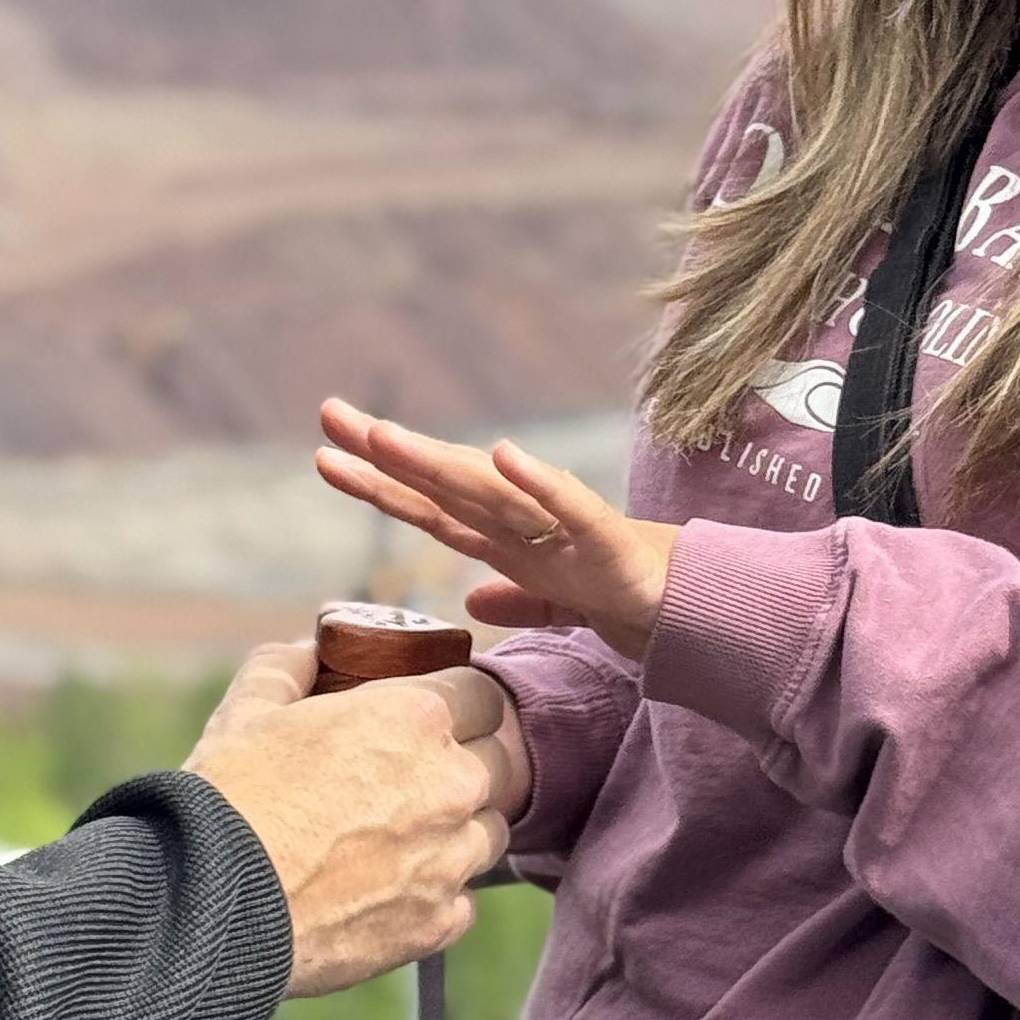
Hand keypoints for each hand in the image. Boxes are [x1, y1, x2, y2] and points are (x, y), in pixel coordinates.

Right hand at [185, 635, 527, 997]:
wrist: (208, 906)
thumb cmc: (228, 798)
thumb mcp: (249, 708)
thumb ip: (289, 665)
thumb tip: (308, 651)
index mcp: (415, 718)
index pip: (480, 695)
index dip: (454, 704)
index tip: (427, 723)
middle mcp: (451, 784)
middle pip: (494, 763)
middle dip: (458, 765)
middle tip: (405, 782)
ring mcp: (450, 858)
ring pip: (487, 832)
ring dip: (454, 830)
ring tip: (394, 841)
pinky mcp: (437, 922)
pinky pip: (461, 899)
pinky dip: (433, 894)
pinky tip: (384, 892)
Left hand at [311, 402, 678, 664]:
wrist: (695, 605)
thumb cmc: (623, 590)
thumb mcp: (557, 604)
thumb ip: (516, 598)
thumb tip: (470, 600)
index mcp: (504, 540)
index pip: (428, 509)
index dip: (377, 484)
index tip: (325, 456)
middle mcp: (523, 524)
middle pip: (442, 488)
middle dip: (386, 453)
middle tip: (329, 414)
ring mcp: (561, 528)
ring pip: (487, 491)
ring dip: (435, 463)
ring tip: (382, 436)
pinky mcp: (606, 540)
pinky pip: (568, 509)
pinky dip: (537, 481)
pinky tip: (502, 453)